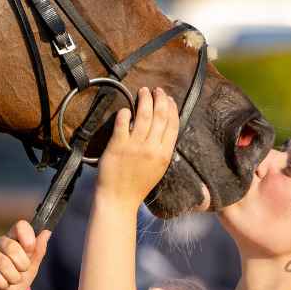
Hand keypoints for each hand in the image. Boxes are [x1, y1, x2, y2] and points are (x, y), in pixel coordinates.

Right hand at [0, 220, 50, 289]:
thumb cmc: (15, 285)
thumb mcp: (31, 269)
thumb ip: (38, 251)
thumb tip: (46, 232)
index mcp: (11, 239)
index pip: (20, 226)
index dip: (28, 238)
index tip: (30, 250)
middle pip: (12, 245)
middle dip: (21, 265)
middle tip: (19, 275)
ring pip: (2, 261)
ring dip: (11, 277)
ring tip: (9, 283)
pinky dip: (0, 282)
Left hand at [96, 87, 179, 209]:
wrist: (119, 199)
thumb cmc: (138, 186)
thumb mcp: (158, 168)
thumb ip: (161, 149)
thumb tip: (163, 127)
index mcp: (164, 154)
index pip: (172, 125)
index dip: (172, 108)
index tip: (169, 99)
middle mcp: (151, 148)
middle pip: (160, 116)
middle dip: (159, 99)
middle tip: (157, 90)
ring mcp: (134, 146)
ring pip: (143, 115)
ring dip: (144, 100)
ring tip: (143, 91)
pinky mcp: (117, 145)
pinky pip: (122, 123)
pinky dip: (125, 113)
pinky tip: (125, 108)